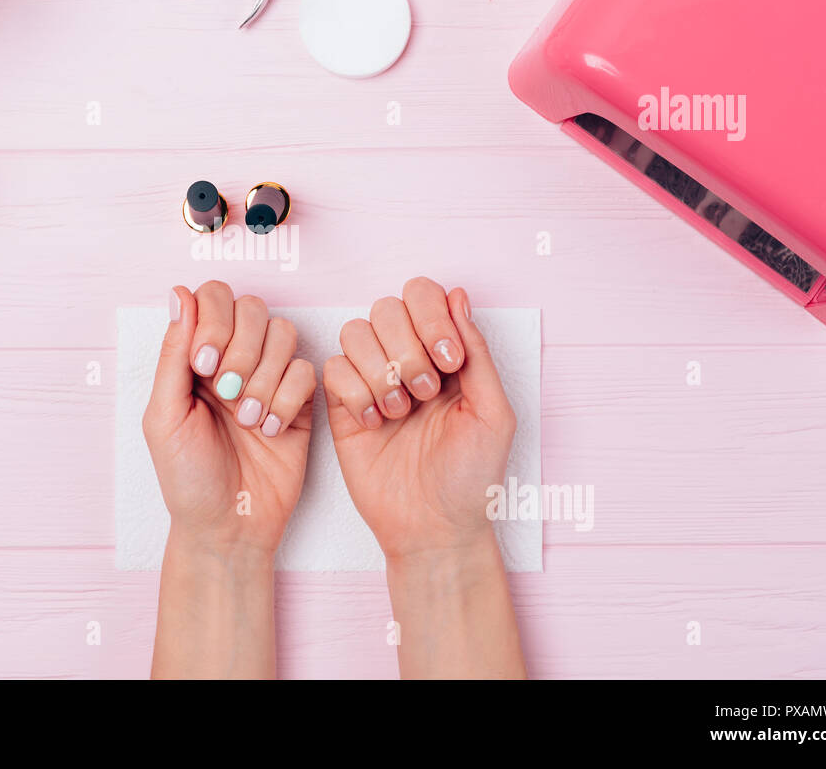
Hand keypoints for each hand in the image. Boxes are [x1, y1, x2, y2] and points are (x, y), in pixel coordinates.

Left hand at [142, 281, 316, 556]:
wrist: (228, 526)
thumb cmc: (188, 478)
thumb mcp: (164, 417)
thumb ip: (172, 354)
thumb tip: (178, 294)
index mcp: (195, 357)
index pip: (211, 299)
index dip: (213, 321)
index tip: (203, 365)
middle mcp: (233, 358)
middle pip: (252, 307)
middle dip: (241, 348)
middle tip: (226, 392)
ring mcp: (269, 377)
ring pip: (283, 333)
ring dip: (264, 376)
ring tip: (247, 419)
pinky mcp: (300, 401)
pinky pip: (306, 370)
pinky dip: (287, 399)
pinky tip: (270, 429)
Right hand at [324, 277, 516, 559]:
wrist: (434, 528)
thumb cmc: (471, 477)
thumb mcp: (493, 412)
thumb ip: (477, 352)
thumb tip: (458, 296)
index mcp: (445, 354)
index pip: (425, 297)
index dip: (431, 317)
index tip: (449, 361)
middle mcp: (406, 359)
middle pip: (386, 308)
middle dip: (406, 348)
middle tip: (424, 394)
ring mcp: (372, 380)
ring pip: (354, 332)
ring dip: (379, 370)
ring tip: (399, 412)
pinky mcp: (343, 406)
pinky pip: (331, 369)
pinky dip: (354, 393)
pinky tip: (373, 423)